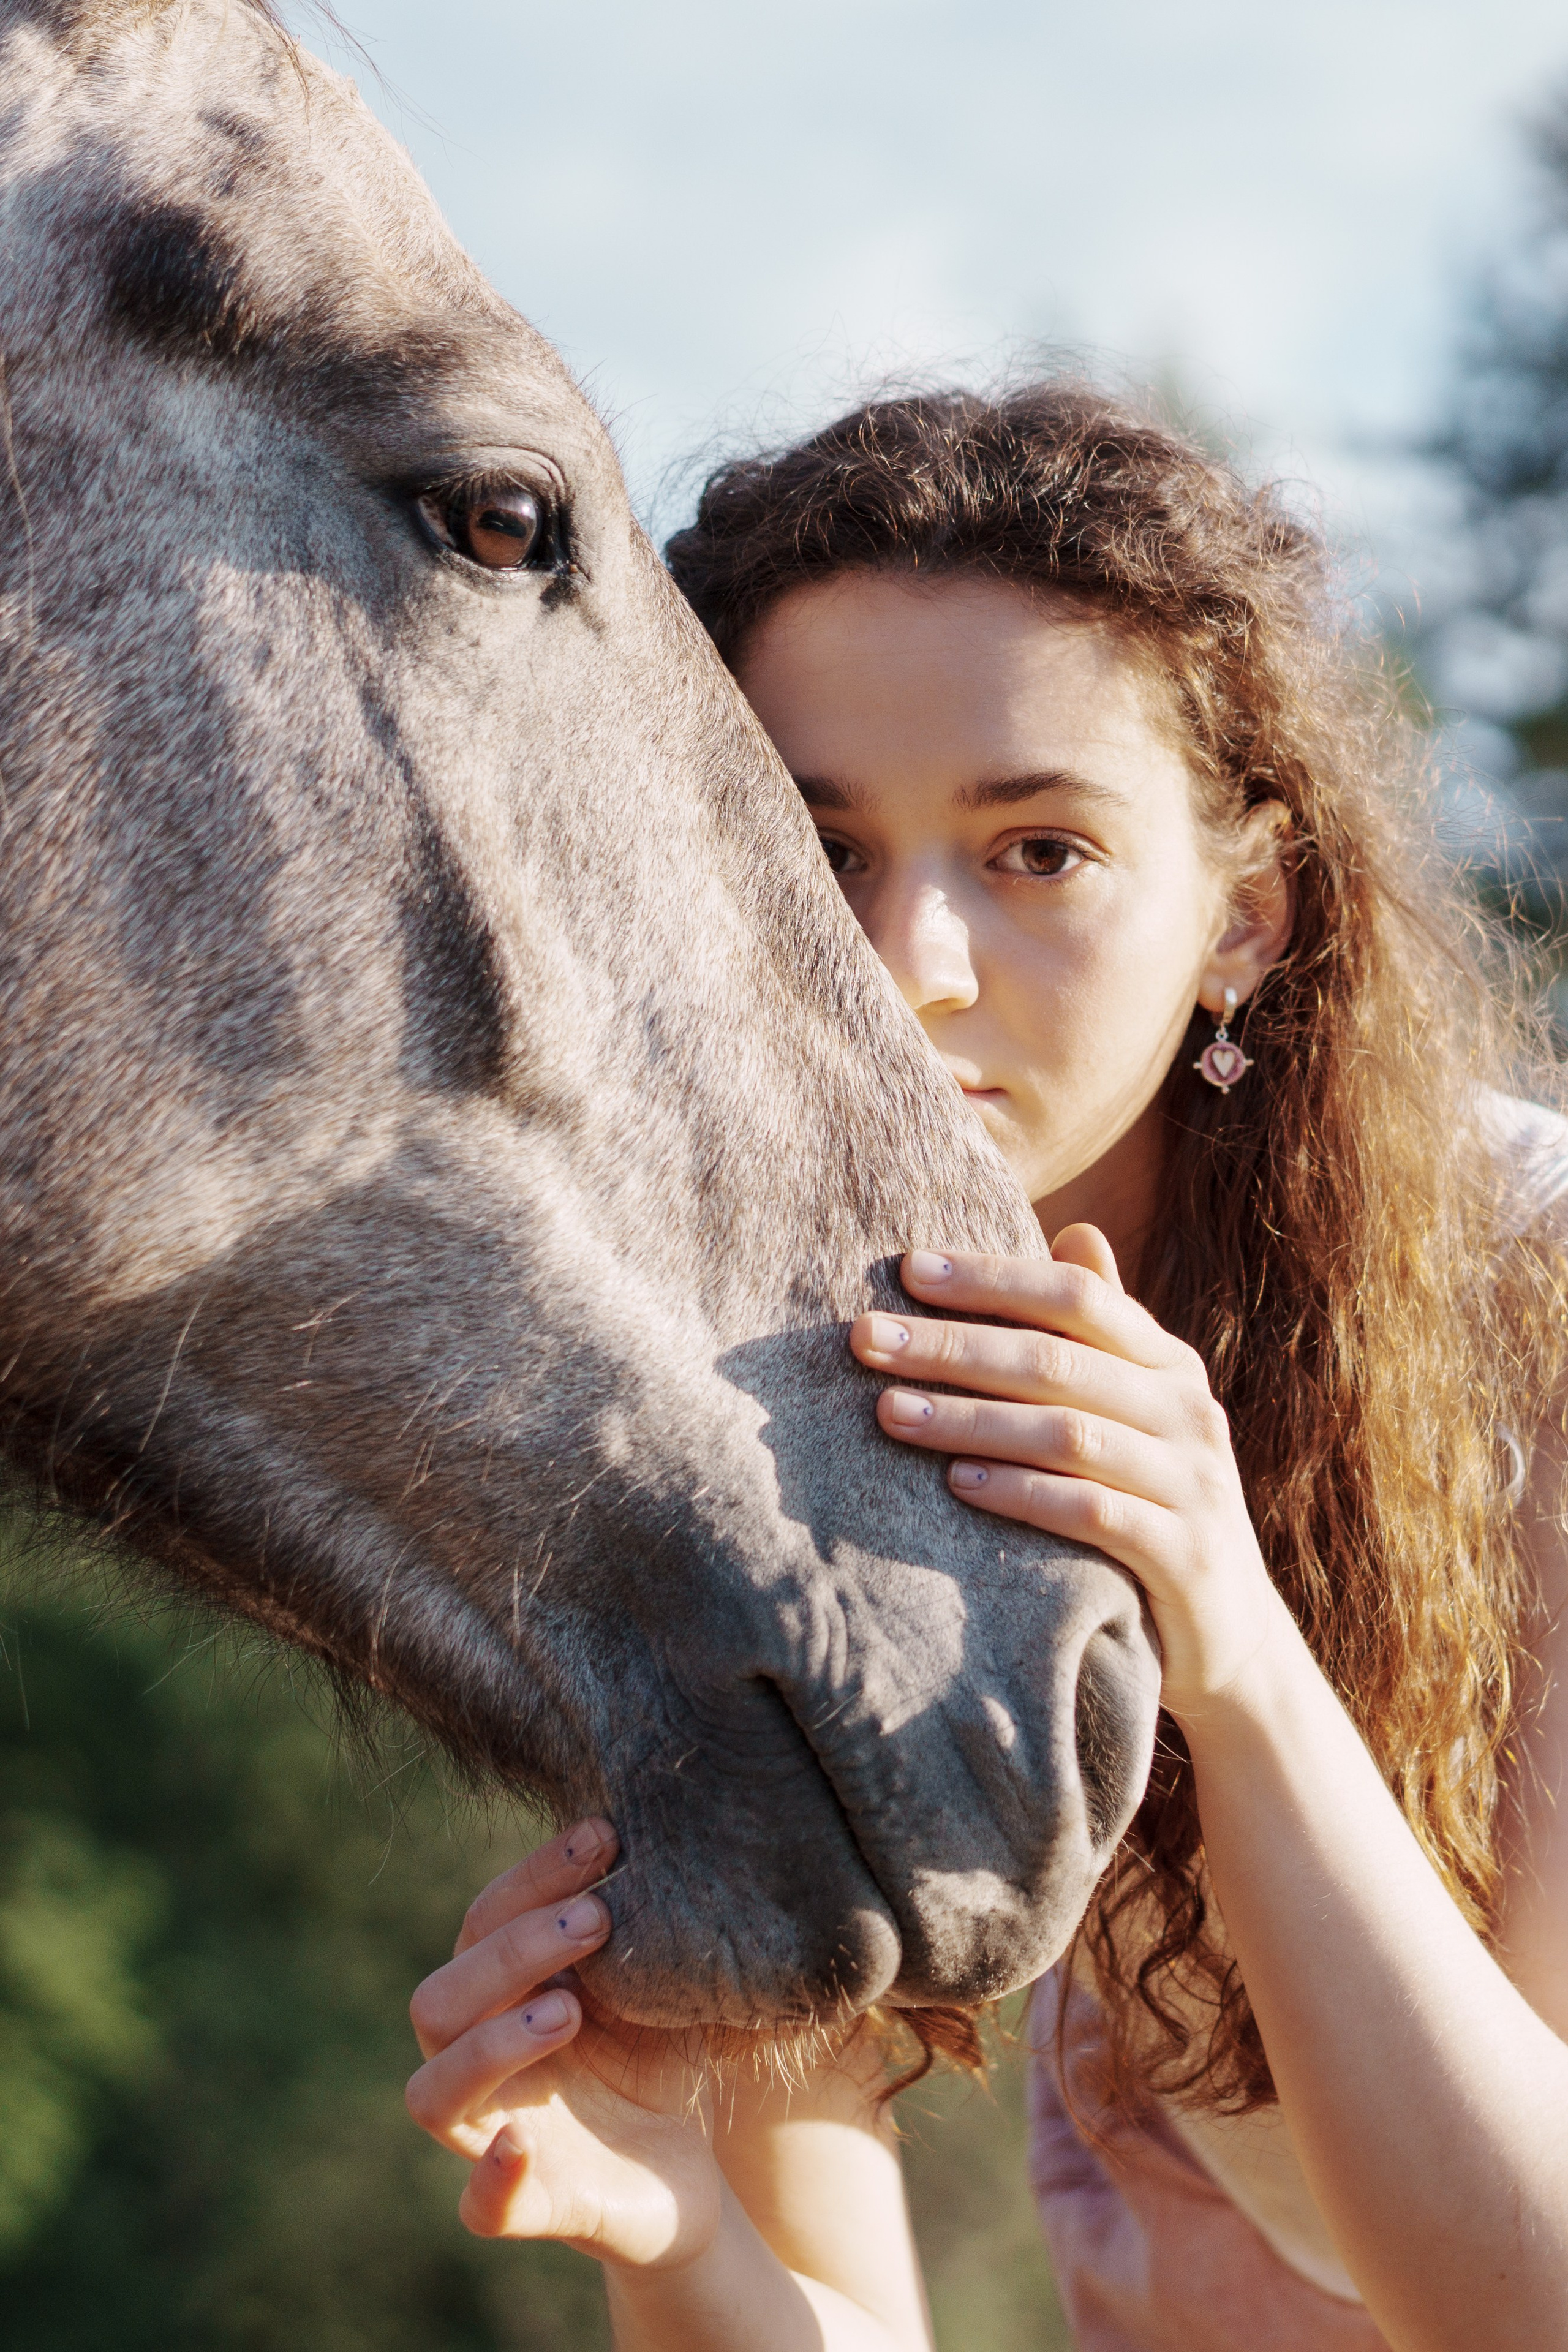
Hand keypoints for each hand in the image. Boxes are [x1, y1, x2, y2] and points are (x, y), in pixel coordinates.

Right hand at [405, 1819, 722, 2266]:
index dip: (533, 1876)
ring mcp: (488, 2138)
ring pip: (433, 2093)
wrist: (686, 2172)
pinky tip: (520, 2143)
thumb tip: (656, 1830)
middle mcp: (475, 2063)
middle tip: (596, 1920)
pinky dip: (493, 2179)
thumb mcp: (649, 1984)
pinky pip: (481, 2208)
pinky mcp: (526, 2208)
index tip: (605, 1837)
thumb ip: (633, 1927)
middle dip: (512, 1952)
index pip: (483, 1922)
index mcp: (496, 1995)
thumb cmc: (654, 2057)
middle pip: (439, 2001)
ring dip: (492, 2045)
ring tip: (568, 2011)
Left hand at [850, 1226, 1298, 1725]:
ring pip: (1069, 1434)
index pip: (1078, 1298)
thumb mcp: (1139, 1413)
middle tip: (866, 1339)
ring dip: (971, 1419)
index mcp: (1170, 1365)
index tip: (907, 1268)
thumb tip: (1074, 1231)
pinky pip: (1094, 1514)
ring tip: (890, 1412)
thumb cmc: (1155, 1504)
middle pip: (1059, 1361)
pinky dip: (1023, 1493)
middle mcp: (1188, 1412)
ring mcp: (1193, 1483)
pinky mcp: (1185, 1554)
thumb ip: (1105, 1333)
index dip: (994, 1278)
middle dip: (954, 1346)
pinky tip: (959, 1485)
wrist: (1232, 1634)